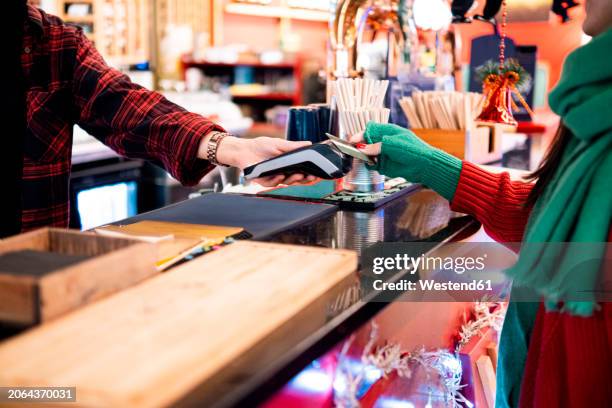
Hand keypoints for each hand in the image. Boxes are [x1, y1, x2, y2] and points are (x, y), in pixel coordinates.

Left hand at [200, 135, 318, 186]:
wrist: (244, 149)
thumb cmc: (262, 146)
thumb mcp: (279, 143)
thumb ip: (293, 146)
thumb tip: (309, 143)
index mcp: (290, 165)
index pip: (304, 172)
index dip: (312, 174)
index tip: (320, 173)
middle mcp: (284, 173)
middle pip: (298, 180)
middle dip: (307, 179)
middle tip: (312, 176)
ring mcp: (274, 178)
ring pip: (287, 183)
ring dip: (294, 179)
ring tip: (299, 174)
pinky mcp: (264, 181)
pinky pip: (272, 183)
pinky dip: (277, 180)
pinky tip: (280, 175)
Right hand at [348, 122, 461, 200]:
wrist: (425, 165)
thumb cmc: (413, 150)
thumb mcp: (393, 145)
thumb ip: (377, 146)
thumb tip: (362, 149)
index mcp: (388, 131)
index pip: (370, 129)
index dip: (360, 134)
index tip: (352, 141)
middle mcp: (384, 142)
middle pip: (366, 142)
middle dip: (360, 146)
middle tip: (354, 151)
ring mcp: (384, 153)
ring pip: (368, 154)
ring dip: (364, 157)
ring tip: (363, 159)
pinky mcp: (385, 165)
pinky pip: (372, 164)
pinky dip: (370, 165)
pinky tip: (371, 165)